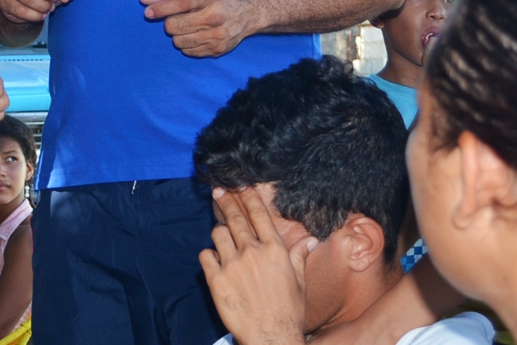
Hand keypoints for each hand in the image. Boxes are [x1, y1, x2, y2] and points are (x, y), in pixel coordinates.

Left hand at [140, 0, 261, 57]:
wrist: (249, 11)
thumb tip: (143, 0)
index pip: (180, 4)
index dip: (161, 9)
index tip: (148, 12)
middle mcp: (215, 16)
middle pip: (174, 26)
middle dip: (170, 22)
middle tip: (179, 17)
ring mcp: (217, 36)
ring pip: (178, 42)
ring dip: (178, 35)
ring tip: (190, 26)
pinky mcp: (218, 50)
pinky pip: (188, 52)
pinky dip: (187, 44)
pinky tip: (198, 34)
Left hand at [199, 187, 312, 344]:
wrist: (270, 336)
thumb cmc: (288, 311)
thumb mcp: (299, 281)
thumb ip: (299, 256)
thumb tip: (311, 240)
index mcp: (274, 250)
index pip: (259, 215)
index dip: (248, 197)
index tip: (240, 186)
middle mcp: (252, 253)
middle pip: (235, 218)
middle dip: (226, 201)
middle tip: (219, 191)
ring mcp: (232, 265)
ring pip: (218, 234)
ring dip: (219, 233)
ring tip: (222, 237)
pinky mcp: (216, 280)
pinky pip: (206, 256)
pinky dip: (209, 256)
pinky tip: (215, 261)